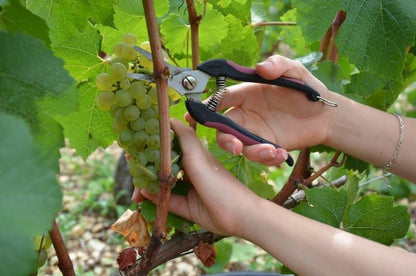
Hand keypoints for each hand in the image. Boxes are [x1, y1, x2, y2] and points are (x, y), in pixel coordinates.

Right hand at [141, 119, 260, 236]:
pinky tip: (142, 199)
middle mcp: (189, 171)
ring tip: (133, 192)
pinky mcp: (187, 207)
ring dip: (147, 187)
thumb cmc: (220, 183)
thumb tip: (170, 119)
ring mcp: (187, 190)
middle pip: (163, 167)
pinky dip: (154, 200)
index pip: (170, 147)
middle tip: (131, 171)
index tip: (136, 146)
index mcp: (193, 156)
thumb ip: (185, 139)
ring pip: (162, 185)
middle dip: (146, 169)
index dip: (153, 146)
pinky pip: (166, 201)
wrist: (239, 216)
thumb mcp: (199, 157)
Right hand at [211, 55, 335, 165]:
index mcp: (246, 93)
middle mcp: (246, 114)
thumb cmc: (307, 89)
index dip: (205, 106)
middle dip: (224, 139)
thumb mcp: (296, 72)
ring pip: (239, 146)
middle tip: (236, 147)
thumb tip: (262, 67)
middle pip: (223, 128)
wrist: (326, 115)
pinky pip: (258, 155)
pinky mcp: (266, 146)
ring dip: (251, 152)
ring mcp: (255, 132)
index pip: (221, 99)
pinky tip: (281, 154)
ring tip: (272, 151)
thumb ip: (280, 65)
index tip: (194, 115)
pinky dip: (266, 158)